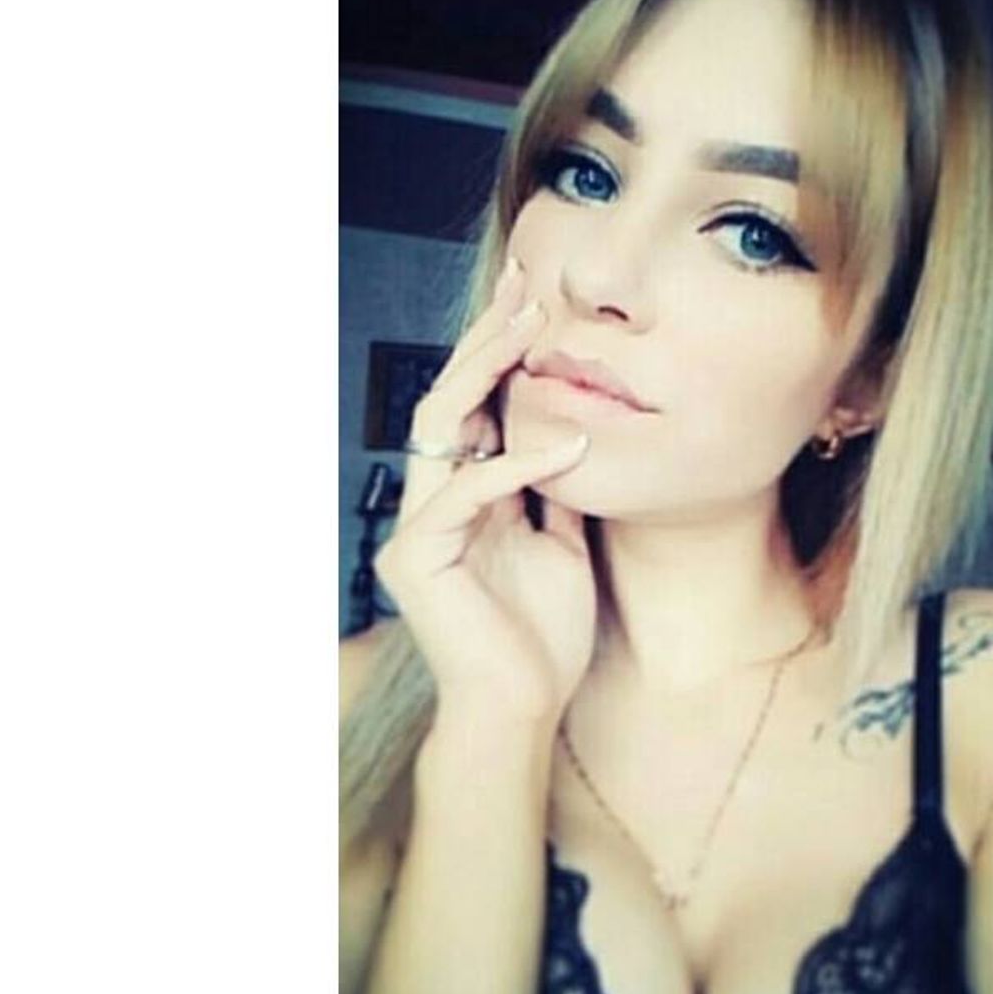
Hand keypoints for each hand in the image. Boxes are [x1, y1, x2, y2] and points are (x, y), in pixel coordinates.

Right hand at [374, 257, 598, 723]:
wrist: (522, 707)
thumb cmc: (541, 635)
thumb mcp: (563, 543)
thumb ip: (554, 489)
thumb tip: (576, 429)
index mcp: (465, 492)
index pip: (475, 404)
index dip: (500, 349)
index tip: (534, 295)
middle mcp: (432, 497)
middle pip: (450, 396)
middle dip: (489, 338)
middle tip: (527, 286)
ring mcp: (418, 525)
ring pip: (441, 425)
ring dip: (489, 374)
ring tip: (535, 331)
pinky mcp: (416, 558)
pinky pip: (463, 494)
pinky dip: (515, 466)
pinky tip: (566, 446)